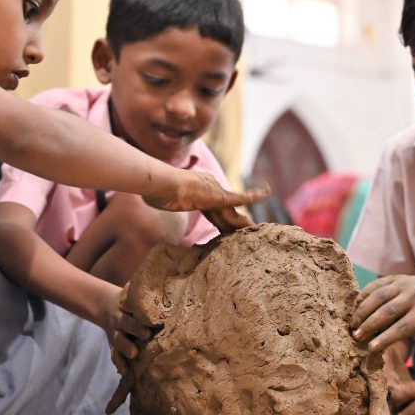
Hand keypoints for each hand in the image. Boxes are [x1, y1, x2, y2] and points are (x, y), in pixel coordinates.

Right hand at [104, 288, 154, 374]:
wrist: (105, 305)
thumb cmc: (130, 299)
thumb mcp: (134, 291)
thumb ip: (147, 287)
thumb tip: (170, 275)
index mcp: (126, 306)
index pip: (133, 309)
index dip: (142, 313)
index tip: (154, 318)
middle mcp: (120, 320)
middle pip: (127, 324)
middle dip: (136, 329)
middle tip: (147, 335)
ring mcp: (116, 334)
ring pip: (119, 342)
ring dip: (126, 348)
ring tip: (135, 355)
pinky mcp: (114, 346)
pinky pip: (114, 355)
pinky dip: (119, 364)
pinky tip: (126, 373)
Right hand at [146, 171, 268, 232]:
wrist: (159, 183)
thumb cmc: (154, 190)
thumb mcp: (157, 197)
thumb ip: (160, 199)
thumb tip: (148, 198)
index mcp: (197, 191)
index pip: (211, 210)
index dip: (219, 221)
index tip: (224, 230)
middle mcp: (209, 188)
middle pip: (225, 212)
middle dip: (234, 223)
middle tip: (245, 232)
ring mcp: (214, 191)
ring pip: (233, 212)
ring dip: (243, 222)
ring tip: (254, 230)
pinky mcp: (218, 196)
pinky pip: (241, 197)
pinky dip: (254, 196)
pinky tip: (266, 193)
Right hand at [351, 273, 414, 350]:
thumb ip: (399, 332)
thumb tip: (372, 344)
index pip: (402, 327)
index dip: (385, 338)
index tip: (370, 348)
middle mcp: (413, 296)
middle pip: (388, 311)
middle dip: (369, 325)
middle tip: (356, 336)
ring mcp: (402, 284)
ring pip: (378, 297)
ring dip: (362, 311)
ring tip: (353, 324)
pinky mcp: (393, 277)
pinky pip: (374, 286)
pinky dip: (363, 297)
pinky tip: (355, 307)